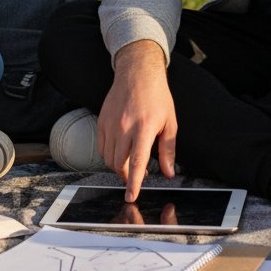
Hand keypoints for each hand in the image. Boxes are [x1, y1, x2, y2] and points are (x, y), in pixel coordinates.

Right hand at [97, 41, 177, 201]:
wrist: (137, 73)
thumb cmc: (156, 97)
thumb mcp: (170, 123)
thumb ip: (168, 150)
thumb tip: (169, 172)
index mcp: (144, 128)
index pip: (136, 163)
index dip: (133, 183)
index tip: (131, 196)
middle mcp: (124, 127)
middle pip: (119, 163)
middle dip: (126, 176)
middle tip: (136, 177)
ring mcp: (111, 123)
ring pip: (108, 157)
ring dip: (117, 166)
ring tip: (128, 163)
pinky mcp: (102, 120)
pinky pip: (100, 146)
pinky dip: (108, 154)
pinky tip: (118, 151)